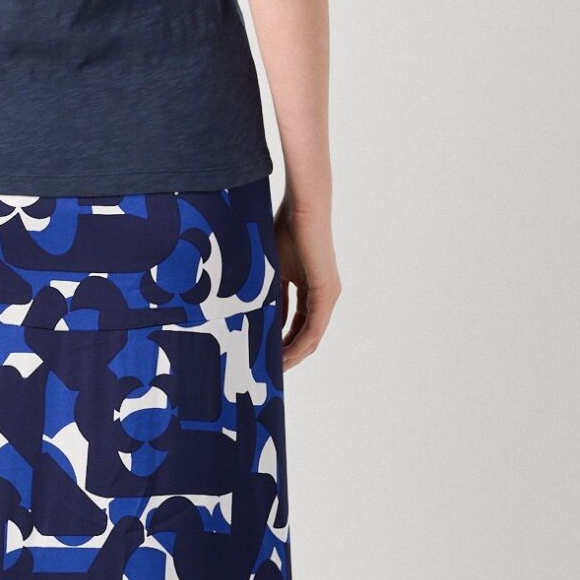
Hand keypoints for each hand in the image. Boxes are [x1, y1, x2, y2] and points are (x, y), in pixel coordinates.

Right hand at [274, 197, 339, 369]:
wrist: (302, 209)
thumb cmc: (285, 230)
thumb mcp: (272, 269)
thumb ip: (269, 293)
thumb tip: (252, 317)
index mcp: (311, 288)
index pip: (297, 322)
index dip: (281, 340)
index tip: (263, 355)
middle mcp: (324, 295)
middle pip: (306, 335)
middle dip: (287, 354)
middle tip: (266, 370)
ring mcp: (328, 296)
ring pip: (311, 337)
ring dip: (293, 355)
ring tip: (272, 370)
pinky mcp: (326, 293)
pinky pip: (313, 328)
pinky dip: (298, 344)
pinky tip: (283, 356)